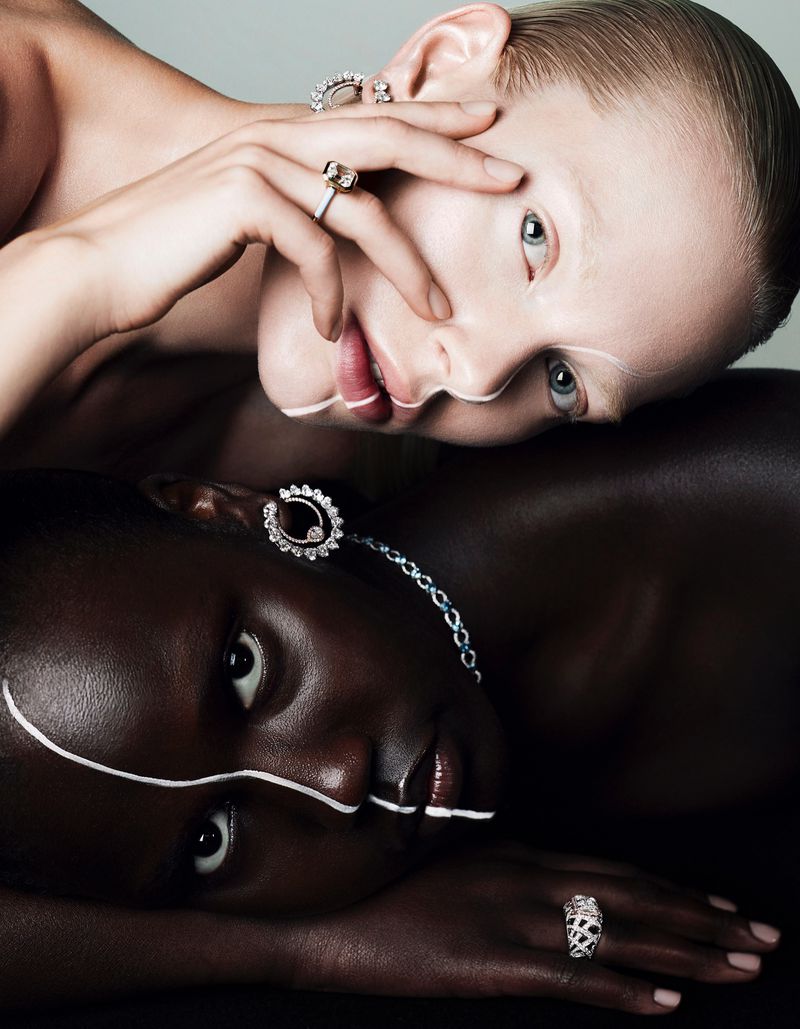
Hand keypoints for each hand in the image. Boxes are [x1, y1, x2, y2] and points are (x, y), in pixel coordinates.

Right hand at [26, 102, 522, 344]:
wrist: (102, 266)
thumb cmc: (179, 251)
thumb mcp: (252, 222)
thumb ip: (302, 212)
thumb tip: (348, 234)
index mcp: (284, 137)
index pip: (376, 121)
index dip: (435, 122)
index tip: (488, 130)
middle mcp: (276, 137)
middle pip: (387, 138)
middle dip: (455, 158)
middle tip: (510, 177)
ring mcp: (258, 163)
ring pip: (360, 208)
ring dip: (405, 265)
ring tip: (434, 310)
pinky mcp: (241, 200)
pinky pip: (314, 247)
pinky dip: (332, 293)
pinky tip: (333, 328)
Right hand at [275, 840, 779, 1013]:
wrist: (324, 911)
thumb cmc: (385, 887)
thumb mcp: (452, 864)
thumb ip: (503, 869)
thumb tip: (544, 878)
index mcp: (520, 856)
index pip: (618, 872)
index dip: (677, 890)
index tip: (725, 906)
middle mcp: (528, 881)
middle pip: (635, 899)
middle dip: (705, 921)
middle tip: (765, 938)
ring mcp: (512, 921)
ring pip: (620, 938)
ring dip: (687, 955)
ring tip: (742, 968)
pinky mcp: (490, 964)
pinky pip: (574, 982)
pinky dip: (625, 994)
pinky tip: (666, 1008)